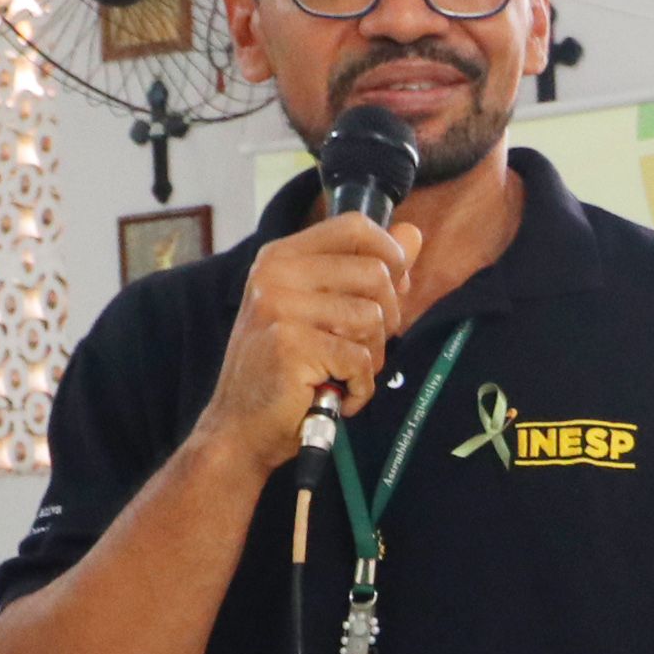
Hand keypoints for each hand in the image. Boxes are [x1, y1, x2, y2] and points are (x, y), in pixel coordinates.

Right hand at [203, 215, 416, 475]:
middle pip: (375, 274)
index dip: (390, 255)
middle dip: (387, 318)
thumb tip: (413, 234)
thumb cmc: (286, 370)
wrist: (241, 427)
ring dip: (371, 358)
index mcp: (282, 257)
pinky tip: (337, 395)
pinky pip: (360, 359)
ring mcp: (280, 307)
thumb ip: (366, 270)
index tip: (393, 288)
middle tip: (362, 348)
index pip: (354, 227)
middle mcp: (276, 274)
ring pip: (371, 319)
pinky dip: (359, 387)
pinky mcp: (290, 345)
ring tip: (342, 374)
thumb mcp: (323, 311)